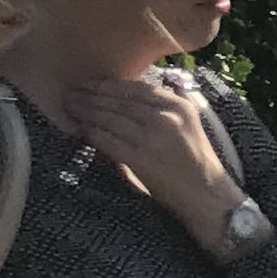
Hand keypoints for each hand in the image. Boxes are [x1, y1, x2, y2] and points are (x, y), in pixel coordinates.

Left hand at [62, 70, 242, 239]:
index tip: (91, 83)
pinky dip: (93, 134)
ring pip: (111, 119)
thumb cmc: (196, 161)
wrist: (205, 194)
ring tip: (71, 107)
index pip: (137, 88)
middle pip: (120, 102)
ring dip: (87, 112)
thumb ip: (169, 104)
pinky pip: (108, 141)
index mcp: (179, 107)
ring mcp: (152, 138)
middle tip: (71, 92)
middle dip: (91, 96)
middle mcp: (166, 118)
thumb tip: (138, 92)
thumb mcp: (191, 123)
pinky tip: (82, 129)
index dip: (110, 85)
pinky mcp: (140, 159)